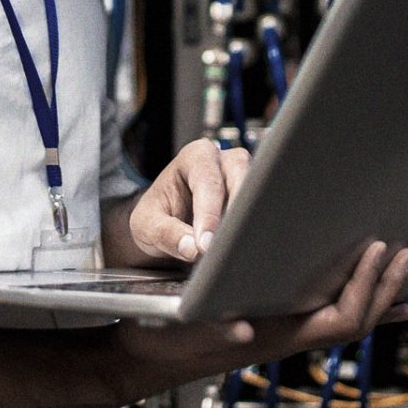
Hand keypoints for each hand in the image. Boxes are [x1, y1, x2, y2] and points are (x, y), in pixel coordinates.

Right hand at [105, 241, 407, 406]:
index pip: (338, 321)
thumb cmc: (160, 335)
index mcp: (272, 336)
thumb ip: (210, 328)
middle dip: (384, 288)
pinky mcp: (273, 326)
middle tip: (406, 253)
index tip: (377, 252)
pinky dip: (353, 301)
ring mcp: (281, 334)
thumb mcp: (179, 326)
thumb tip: (238, 329)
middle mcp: (284, 337)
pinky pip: (325, 316)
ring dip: (376, 295)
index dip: (365, 289)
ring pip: (344, 320)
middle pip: (354, 321)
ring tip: (398, 267)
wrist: (144, 356)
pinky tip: (362, 288)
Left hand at [128, 138, 249, 262]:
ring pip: (257, 197)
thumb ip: (165, 233)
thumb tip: (192, 248)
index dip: (208, 214)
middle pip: (242, 180)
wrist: (167, 221)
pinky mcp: (253, 200)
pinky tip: (243, 249)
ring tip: (234, 250)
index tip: (205, 244)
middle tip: (224, 247)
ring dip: (246, 224)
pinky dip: (252, 231)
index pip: (208, 182)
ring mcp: (243, 179)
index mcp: (195, 156)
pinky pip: (261, 213)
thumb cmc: (158, 213)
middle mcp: (224, 162)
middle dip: (234, 215)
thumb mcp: (146, 223)